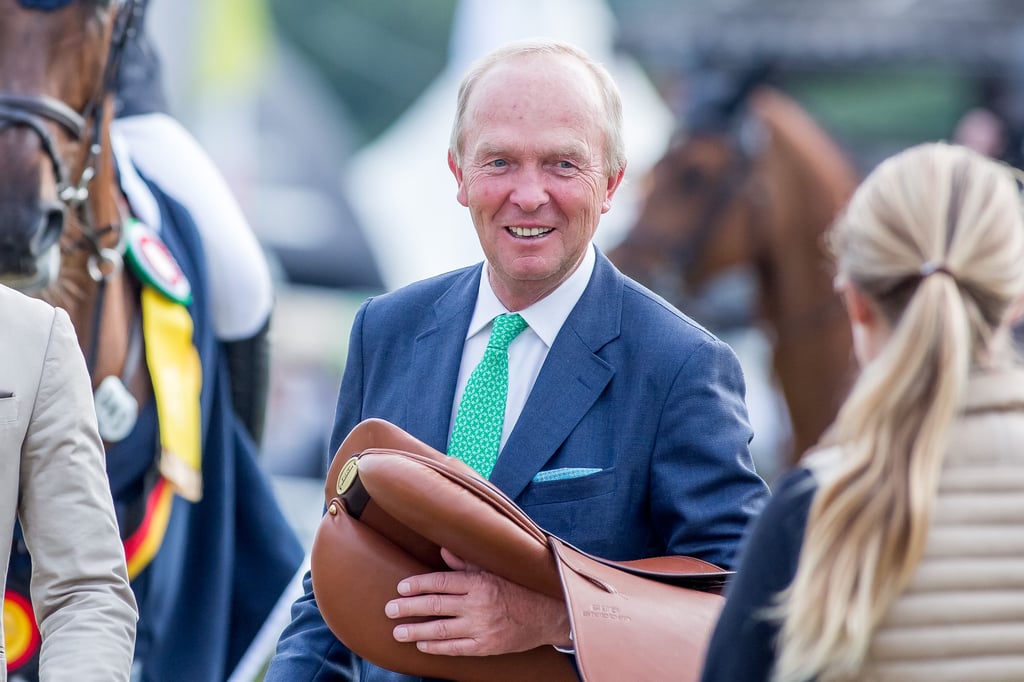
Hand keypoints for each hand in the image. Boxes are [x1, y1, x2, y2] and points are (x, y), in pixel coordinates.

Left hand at [384, 548, 570, 655]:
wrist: (547, 614)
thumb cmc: (517, 588)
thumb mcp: (494, 569)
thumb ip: (467, 562)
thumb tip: (443, 550)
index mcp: (479, 582)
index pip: (440, 582)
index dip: (418, 585)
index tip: (401, 587)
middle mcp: (478, 604)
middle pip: (435, 606)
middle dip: (409, 608)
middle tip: (389, 609)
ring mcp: (482, 628)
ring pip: (441, 630)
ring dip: (416, 631)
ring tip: (398, 631)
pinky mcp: (486, 646)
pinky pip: (456, 648)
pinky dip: (437, 647)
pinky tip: (422, 645)